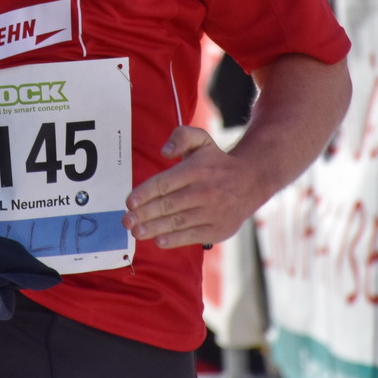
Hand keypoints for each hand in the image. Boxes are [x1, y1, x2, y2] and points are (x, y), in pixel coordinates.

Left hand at [123, 126, 259, 249]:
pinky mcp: (218, 229)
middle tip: (126, 221)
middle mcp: (204, 191)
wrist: (252, 181)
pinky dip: (175, 239)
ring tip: (136, 232)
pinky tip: (159, 241)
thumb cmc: (217, 163)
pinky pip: (192, 235)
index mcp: (196, 170)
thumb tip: (164, 152)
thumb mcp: (202, 141)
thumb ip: (181, 137)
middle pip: (168, 204)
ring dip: (154, 228)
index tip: (129, 202)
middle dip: (144, 214)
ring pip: (178, 222)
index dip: (145, 193)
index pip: (165, 183)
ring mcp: (212, 212)